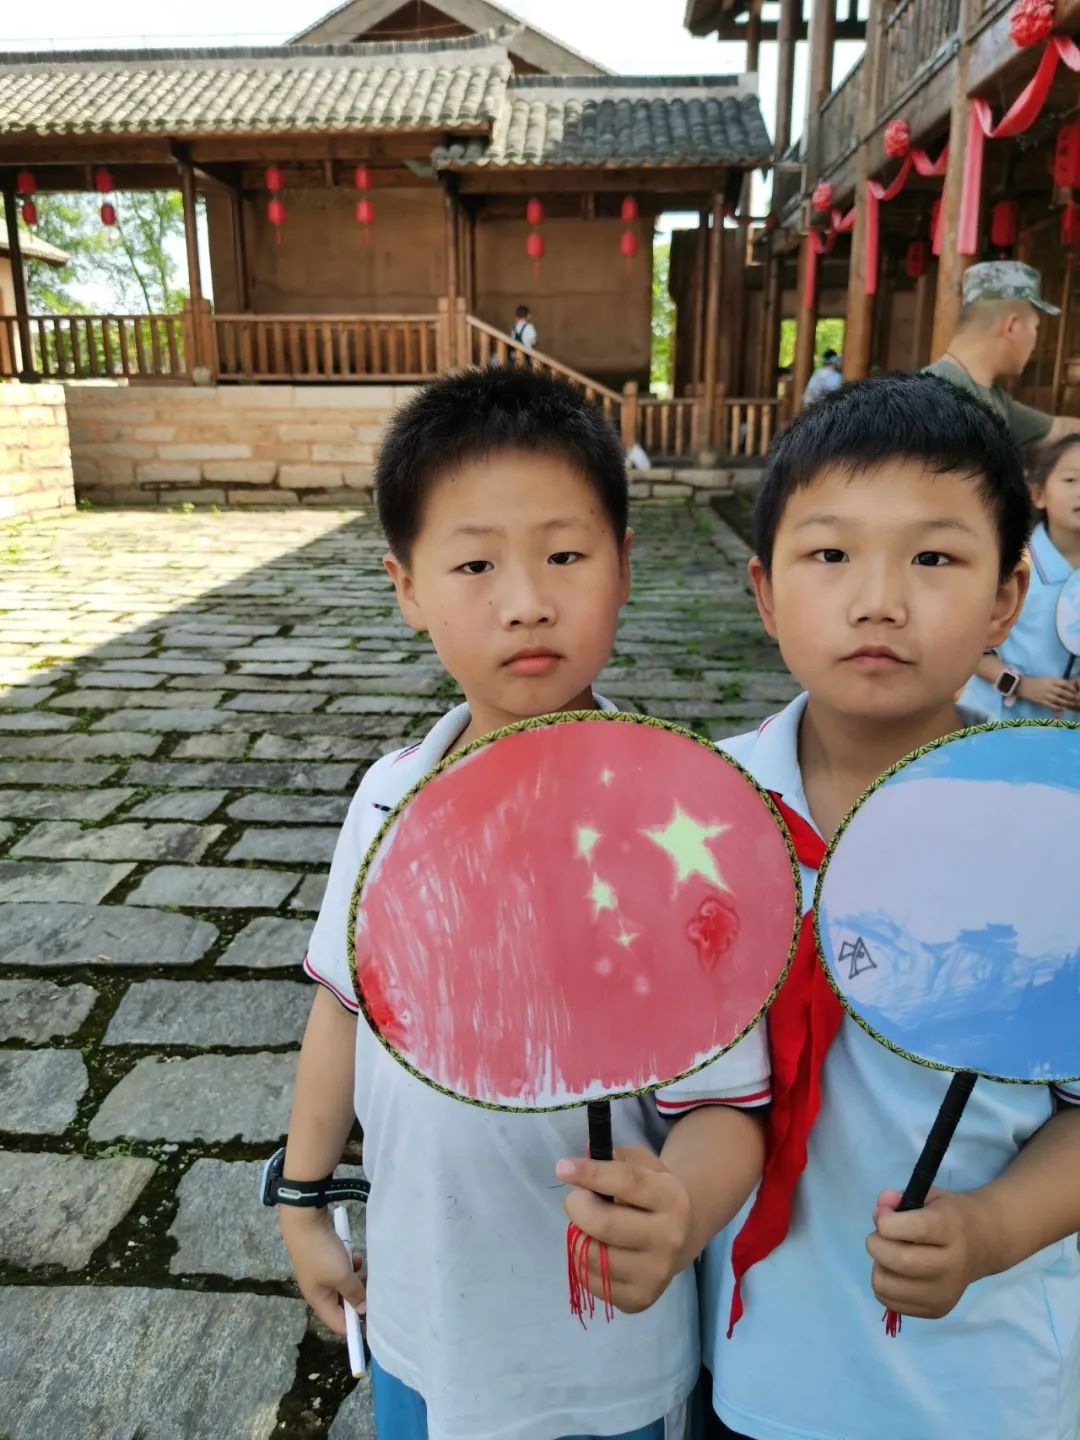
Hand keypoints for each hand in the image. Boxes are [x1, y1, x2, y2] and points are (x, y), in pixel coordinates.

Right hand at [279, 1207, 366, 1335]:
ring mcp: (321, 1273)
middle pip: (343, 1304)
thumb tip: (363, 1310)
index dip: (355, 1327)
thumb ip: (354, 1293)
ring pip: (344, 1284)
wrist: (305, 1221)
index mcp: (319, 1301)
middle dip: (359, 1299)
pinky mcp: (325, 1258)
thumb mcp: (341, 1276)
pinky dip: (350, 1265)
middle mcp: (319, 1290)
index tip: (375, 1322)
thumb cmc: (322, 1253)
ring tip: (366, 1271)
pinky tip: (356, 1256)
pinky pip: (342, 1269)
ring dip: (356, 1279)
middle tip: (376, 1292)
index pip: (338, 1324)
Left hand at [556, 1146, 692, 1313]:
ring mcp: (655, 1275)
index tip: (562, 1167)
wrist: (681, 1236)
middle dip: (578, 1206)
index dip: (592, 1174)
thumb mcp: (645, 1165)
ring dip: (579, 1235)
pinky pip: (589, 1280)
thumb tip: (581, 1161)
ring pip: (590, 1254)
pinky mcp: (639, 1300)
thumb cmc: (653, 1194)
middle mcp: (669, 1239)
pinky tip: (598, 1250)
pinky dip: (583, 1261)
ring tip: (592, 1226)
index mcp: (673, 1199)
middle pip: (603, 1224)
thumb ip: (616, 1159)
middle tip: (577, 1199)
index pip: (628, 1183)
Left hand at [866, 1188, 992, 1320]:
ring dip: (878, 1267)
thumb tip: (878, 1213)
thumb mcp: (928, 1197)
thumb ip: (899, 1200)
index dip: (887, 1222)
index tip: (883, 1216)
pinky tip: (897, 1274)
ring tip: (889, 1256)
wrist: (983, 1244)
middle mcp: (952, 1265)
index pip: (916, 1229)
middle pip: (900, 1261)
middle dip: (876, 1245)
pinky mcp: (937, 1310)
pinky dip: (885, 1286)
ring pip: (888, 1286)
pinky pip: (892, 1303)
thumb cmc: (950, 1216)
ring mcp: (945, 1292)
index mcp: (951, 1229)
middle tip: (878, 1237)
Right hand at [1017, 676, 1079, 710]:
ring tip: (1070, 704)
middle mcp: (1048, 687)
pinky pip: (1051, 705)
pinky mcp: (1041, 701)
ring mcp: (1045, 695)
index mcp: (1050, 680)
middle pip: (1063, 692)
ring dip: (1066, 703)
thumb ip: (1056, 682)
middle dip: (1070, 696)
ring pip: (1058, 700)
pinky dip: (1058, 707)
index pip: (1064, 683)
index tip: (1074, 690)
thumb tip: (1067, 686)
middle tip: (1074, 699)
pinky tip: (1062, 708)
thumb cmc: (1036, 682)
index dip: (1071, 687)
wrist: (1022, 686)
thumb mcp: (1046, 679)